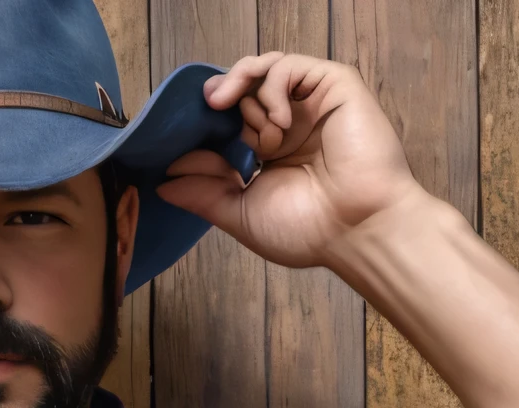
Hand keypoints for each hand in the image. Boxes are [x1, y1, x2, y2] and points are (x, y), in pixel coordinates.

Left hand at [159, 52, 421, 272]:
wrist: (356, 230)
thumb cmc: (308, 230)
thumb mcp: (241, 214)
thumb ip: (203, 195)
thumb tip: (162, 183)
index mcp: (267, 153)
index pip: (225, 123)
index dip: (203, 126)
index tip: (180, 140)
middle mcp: (287, 124)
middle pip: (238, 91)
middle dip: (221, 105)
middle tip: (214, 113)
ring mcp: (308, 104)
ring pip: (260, 71)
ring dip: (247, 95)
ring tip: (251, 127)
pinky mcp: (330, 85)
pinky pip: (287, 66)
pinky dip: (274, 88)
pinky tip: (280, 123)